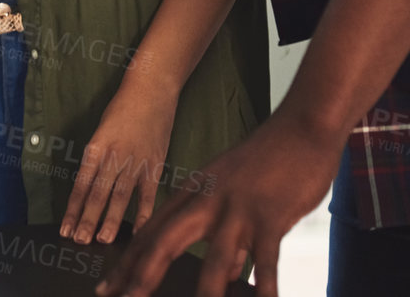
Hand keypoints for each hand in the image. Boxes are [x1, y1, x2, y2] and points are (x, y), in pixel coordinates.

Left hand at [61, 80, 176, 244]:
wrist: (151, 91)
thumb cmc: (122, 109)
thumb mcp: (100, 131)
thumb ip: (96, 159)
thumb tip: (89, 189)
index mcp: (95, 148)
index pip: (81, 185)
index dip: (72, 209)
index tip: (65, 228)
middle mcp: (113, 157)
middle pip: (98, 194)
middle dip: (87, 220)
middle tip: (78, 241)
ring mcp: (136, 162)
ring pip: (120, 197)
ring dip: (111, 220)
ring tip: (102, 239)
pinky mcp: (155, 165)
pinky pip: (148, 194)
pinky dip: (144, 214)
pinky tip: (138, 230)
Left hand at [96, 109, 342, 296]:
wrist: (300, 129)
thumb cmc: (267, 163)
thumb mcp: (231, 193)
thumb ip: (223, 233)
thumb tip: (228, 274)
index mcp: (193, 193)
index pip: (150, 231)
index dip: (127, 261)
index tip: (108, 287)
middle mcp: (207, 201)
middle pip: (164, 242)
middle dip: (140, 276)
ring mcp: (238, 210)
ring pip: (214, 260)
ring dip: (205, 292)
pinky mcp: (271, 217)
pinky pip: (266, 260)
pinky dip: (266, 285)